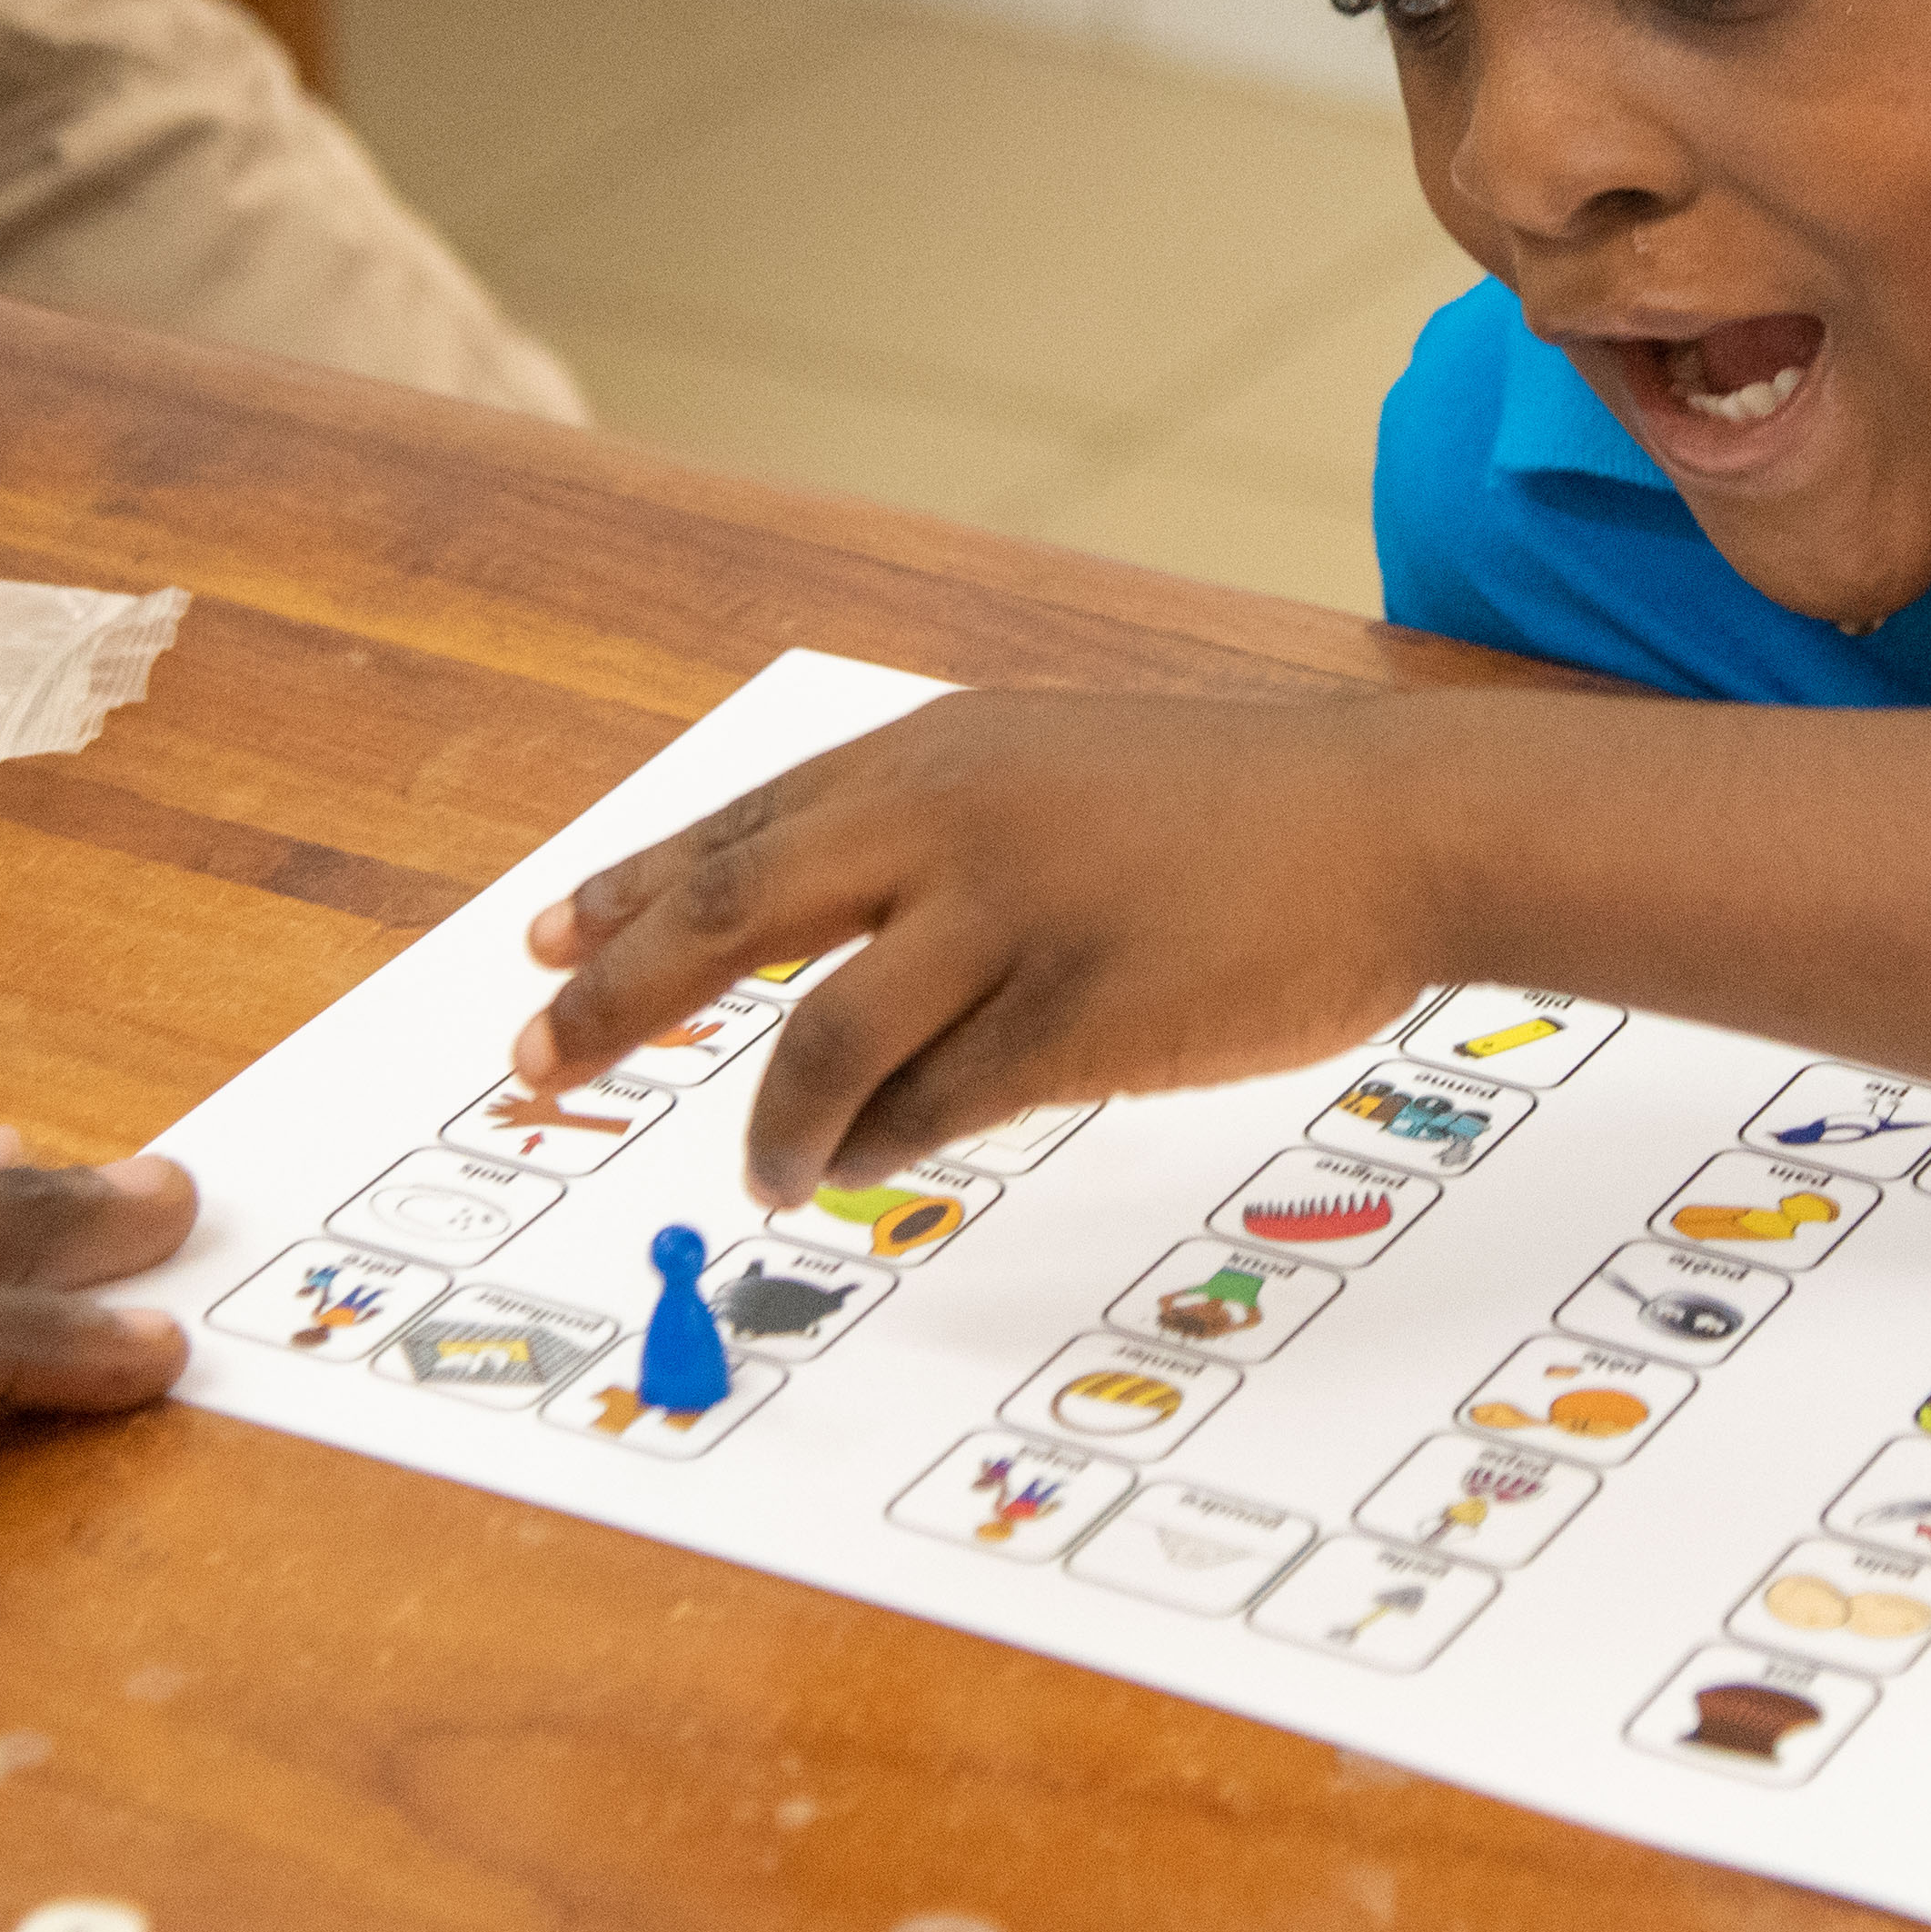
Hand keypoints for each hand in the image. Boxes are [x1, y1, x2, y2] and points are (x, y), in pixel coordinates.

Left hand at [519, 690, 1452, 1203]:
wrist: (1393, 824)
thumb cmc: (1231, 809)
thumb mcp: (1056, 770)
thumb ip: (933, 837)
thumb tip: (808, 943)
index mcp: (938, 753)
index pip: (739, 828)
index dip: (627, 893)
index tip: (543, 943)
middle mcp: (950, 820)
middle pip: (728, 916)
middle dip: (614, 998)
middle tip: (537, 1061)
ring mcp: (1012, 917)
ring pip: (821, 1039)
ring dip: (767, 1123)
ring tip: (753, 1177)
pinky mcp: (1077, 1017)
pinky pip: (932, 1108)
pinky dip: (873, 1146)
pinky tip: (856, 1166)